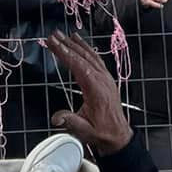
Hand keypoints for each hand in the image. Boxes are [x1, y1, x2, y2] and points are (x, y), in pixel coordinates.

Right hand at [45, 30, 131, 154]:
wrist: (118, 136)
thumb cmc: (101, 133)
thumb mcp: (84, 130)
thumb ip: (70, 122)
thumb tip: (56, 118)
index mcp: (96, 89)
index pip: (77, 65)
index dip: (64, 53)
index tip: (53, 43)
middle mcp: (102, 80)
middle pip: (83, 57)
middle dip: (68, 45)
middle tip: (54, 35)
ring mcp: (106, 79)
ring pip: (91, 56)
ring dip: (78, 45)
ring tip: (66, 35)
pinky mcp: (107, 80)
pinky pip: (97, 60)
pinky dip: (88, 50)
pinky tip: (82, 46)